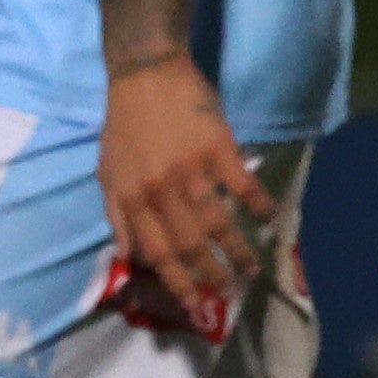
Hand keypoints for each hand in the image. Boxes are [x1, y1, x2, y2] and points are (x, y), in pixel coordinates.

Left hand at [99, 54, 275, 321]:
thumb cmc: (125, 126)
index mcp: (133, 198)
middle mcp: (162, 191)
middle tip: (230, 290)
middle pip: (191, 243)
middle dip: (212, 272)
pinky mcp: (219, 148)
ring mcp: (192, 170)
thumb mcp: (107, 172)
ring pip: (219, 221)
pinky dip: (258, 204)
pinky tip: (270, 218)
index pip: (156, 251)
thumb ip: (116, 214)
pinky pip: (242, 185)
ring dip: (239, 248)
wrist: (145, 76)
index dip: (176, 280)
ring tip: (253, 266)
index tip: (192, 301)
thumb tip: (130, 254)